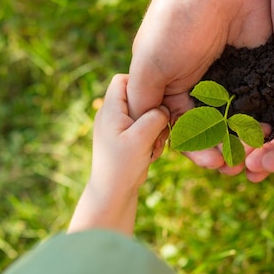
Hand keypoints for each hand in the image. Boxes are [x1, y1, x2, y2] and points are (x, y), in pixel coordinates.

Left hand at [90, 74, 168, 195]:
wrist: (112, 194)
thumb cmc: (123, 165)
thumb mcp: (141, 138)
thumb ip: (155, 117)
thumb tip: (164, 108)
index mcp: (109, 110)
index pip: (122, 80)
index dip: (139, 84)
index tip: (156, 99)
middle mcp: (110, 115)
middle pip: (136, 98)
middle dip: (151, 111)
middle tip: (158, 128)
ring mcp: (116, 128)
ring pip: (142, 115)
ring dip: (153, 128)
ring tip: (154, 144)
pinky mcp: (124, 140)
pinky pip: (142, 130)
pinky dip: (150, 138)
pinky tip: (151, 152)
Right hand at [128, 0, 271, 174]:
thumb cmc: (172, 22)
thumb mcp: (147, 67)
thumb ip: (143, 104)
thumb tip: (145, 135)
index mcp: (175, 89)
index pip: (186, 130)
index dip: (198, 149)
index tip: (213, 162)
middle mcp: (205, 86)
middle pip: (217, 130)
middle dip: (225, 149)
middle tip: (239, 165)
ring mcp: (234, 76)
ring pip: (243, 119)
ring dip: (248, 140)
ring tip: (258, 155)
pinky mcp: (262, 64)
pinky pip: (268, 96)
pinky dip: (271, 116)